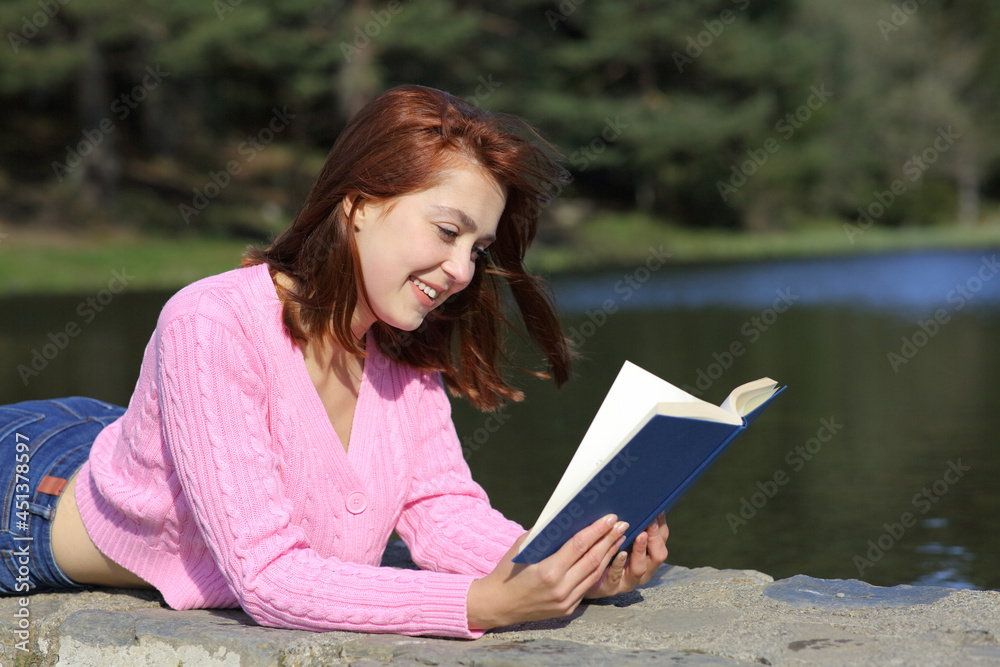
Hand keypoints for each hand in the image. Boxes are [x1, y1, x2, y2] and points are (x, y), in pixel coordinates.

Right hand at [467, 514, 627, 629]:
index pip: (579, 545)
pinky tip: (606, 557)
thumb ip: (547, 534)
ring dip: (609, 554)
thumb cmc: (508, 570)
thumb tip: (569, 517)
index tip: (610, 518)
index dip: (597, 530)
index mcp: (548, 570)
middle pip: (592, 559)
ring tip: (618, 538)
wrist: (498, 604)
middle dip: (609, 539)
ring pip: (595, 574)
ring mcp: (566, 601)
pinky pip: (587, 586)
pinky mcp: (568, 609)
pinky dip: (598, 570)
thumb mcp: (523, 546)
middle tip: (622, 524)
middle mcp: (560, 587)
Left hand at [584, 512, 667, 598]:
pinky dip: (619, 564)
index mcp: (648, 555)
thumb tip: (633, 500)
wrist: (584, 577)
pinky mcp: (612, 587)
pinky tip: (619, 553)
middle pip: (658, 555)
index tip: (656, 511)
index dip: (660, 525)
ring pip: (640, 568)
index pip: (662, 539)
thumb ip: (629, 524)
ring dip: (640, 550)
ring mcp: (628, 580)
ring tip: (639, 536)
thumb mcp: (619, 536)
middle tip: (649, 523)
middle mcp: (643, 569)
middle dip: (654, 538)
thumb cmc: (605, 551)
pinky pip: (617, 576)